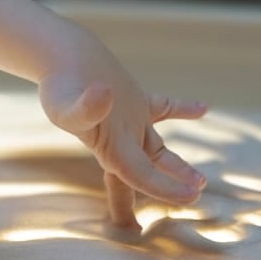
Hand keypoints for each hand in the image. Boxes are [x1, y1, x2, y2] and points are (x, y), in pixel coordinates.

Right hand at [39, 48, 207, 228]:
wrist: (58, 58)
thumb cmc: (59, 86)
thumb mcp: (65, 103)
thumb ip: (85, 107)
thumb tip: (105, 95)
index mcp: (110, 149)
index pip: (142, 176)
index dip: (165, 188)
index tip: (189, 196)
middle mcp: (121, 141)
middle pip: (146, 175)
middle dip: (167, 190)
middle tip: (192, 201)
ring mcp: (129, 121)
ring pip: (158, 150)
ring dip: (177, 166)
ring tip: (200, 180)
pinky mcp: (134, 100)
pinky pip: (164, 108)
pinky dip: (182, 109)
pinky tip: (202, 109)